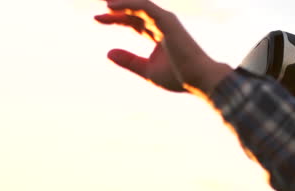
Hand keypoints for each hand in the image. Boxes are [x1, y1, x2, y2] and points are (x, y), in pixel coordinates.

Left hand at [95, 0, 231, 93]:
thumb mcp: (146, 70)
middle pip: (133, 12)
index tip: (97, 19)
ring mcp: (165, 20)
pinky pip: (144, 6)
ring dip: (120, 3)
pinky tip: (110, 6)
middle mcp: (162, 24)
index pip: (133, 22)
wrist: (198, 79)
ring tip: (103, 4)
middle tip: (97, 13)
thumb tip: (108, 52)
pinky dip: (127, 4)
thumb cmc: (177, 77)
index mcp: (159, 34)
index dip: (116, 18)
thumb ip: (129, 61)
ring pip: (138, 5)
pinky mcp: (167, 20)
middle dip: (115, 10)